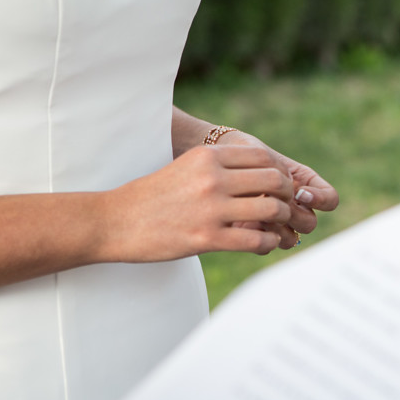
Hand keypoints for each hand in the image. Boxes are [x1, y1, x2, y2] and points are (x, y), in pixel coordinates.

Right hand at [102, 145, 297, 260]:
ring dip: (281, 219)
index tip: (280, 185)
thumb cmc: (151, 197)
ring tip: (276, 225)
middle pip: (274, 180)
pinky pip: (256, 239)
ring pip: (271, 209)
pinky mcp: (206, 239)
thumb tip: (258, 172)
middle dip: (287, 194)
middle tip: (285, 205)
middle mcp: (211, 179)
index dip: (280, 172)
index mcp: (206, 157)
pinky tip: (265, 242)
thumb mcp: (185, 168)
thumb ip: (218, 167)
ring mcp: (210, 209)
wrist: (113, 222)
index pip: (263, 158)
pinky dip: (269, 241)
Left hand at [216, 130, 338, 248]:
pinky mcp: (257, 233)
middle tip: (273, 205)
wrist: (218, 159)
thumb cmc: (244, 151)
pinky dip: (257, 236)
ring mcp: (277, 222)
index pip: (330, 199)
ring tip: (256, 215)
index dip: (320, 200)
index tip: (299, 192)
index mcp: (305, 185)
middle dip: (292, 215)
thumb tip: (291, 198)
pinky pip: (267, 245)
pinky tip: (242, 222)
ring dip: (275, 228)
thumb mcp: (263, 155)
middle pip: (309, 223)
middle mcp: (296, 207)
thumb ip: (278, 174)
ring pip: (291, 239)